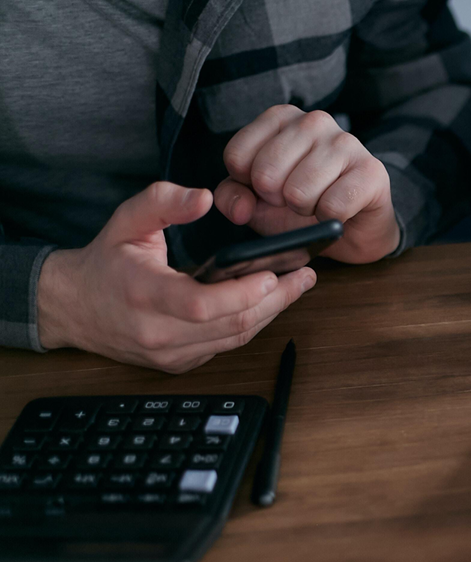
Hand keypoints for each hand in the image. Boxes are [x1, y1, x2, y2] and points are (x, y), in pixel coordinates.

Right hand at [37, 182, 315, 372]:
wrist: (72, 307)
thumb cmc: (105, 261)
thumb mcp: (126, 220)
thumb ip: (164, 201)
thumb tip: (204, 198)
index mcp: (143, 296)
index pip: (202, 305)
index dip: (243, 293)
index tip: (274, 273)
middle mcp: (156, 333)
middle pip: (230, 326)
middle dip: (276, 301)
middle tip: (305, 276)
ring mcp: (168, 354)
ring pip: (234, 340)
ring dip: (271, 313)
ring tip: (298, 286)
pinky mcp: (177, 363)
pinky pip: (225, 347)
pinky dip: (251, 325)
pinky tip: (270, 302)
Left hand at [213, 105, 399, 263]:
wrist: (352, 227)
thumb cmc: (303, 204)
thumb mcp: (256, 200)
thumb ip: (232, 198)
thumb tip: (240, 210)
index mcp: (281, 117)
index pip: (237, 156)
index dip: (249, 185)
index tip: (271, 187)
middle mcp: (314, 121)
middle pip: (265, 174)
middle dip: (277, 199)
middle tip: (297, 198)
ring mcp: (346, 142)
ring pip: (298, 193)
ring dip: (305, 210)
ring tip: (319, 202)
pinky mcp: (372, 170)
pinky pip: (332, 207)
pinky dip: (330, 220)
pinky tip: (339, 211)